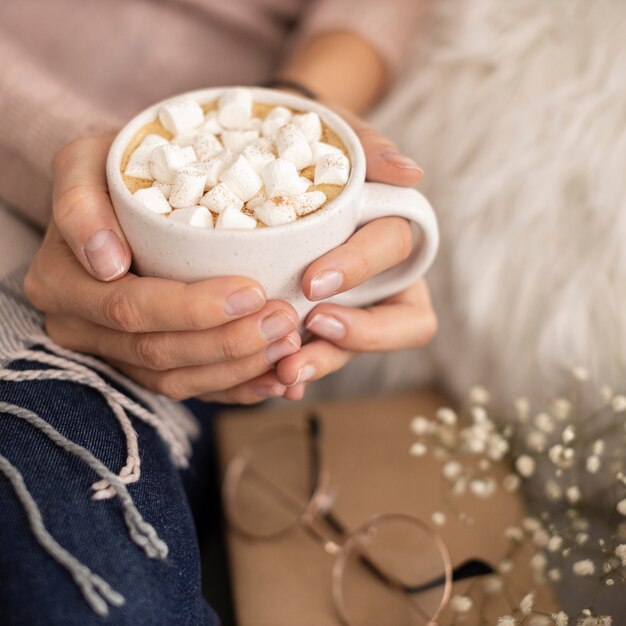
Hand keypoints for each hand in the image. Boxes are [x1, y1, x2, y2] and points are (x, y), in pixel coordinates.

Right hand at [24, 136, 299, 403]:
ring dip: (238, 369)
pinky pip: (188, 388)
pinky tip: (275, 379)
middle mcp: (79, 326)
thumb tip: (105, 262)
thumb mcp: (86, 162)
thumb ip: (81, 203)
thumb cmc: (114, 172)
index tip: (252, 291)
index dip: (193, 309)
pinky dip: (235, 387)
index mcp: (61, 281)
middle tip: (283, 319)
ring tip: (288, 344)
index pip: (130, 308)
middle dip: (228, 342)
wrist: (120, 196)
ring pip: (175, 380)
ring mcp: (112, 351)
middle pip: (157, 351)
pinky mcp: (141, 364)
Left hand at [274, 109, 437, 399]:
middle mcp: (381, 278)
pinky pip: (317, 355)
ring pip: (356, 348)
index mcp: (389, 232)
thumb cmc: (313, 149)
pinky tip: (270, 382)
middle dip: (357, 333)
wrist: (272, 164)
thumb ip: (370, 151)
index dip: (360, 271)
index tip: (314, 283)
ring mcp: (352, 307)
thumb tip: (410, 175)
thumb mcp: (337, 137)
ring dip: (325, 363)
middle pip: (397, 320)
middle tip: (307, 334)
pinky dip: (298, 368)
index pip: (395, 255)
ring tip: (285, 374)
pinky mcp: (316, 326)